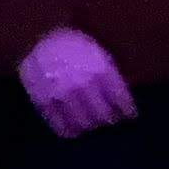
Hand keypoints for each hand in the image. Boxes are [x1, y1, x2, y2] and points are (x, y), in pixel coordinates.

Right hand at [18, 28, 137, 138]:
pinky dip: (70, 131)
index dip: (128, 110)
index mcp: (101, 70)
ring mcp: (62, 95)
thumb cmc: (74, 44)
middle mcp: (83, 84)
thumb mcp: (98, 52)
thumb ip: (110, 75)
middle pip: (103, 115)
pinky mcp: (44, 103)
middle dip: (109, 119)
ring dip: (91, 126)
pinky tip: (74, 131)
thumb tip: (121, 98)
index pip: (120, 99)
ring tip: (93, 124)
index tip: (129, 115)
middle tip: (110, 120)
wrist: (39, 37)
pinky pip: (60, 126)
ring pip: (83, 124)